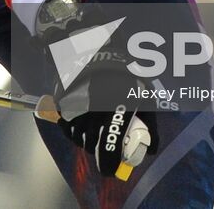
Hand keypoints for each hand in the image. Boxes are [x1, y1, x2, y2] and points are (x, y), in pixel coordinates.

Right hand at [32, 0, 158, 178]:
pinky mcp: (62, 101)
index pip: (107, 145)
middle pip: (91, 144)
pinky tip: (82, 122)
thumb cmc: (122, 70)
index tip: (109, 169)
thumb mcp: (142, 92)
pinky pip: (66, 125)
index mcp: (113, 106)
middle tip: (105, 150)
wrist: (90, 44)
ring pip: (78, 136)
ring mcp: (75, 105)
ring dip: (86, 139)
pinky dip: (73, 129)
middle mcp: (92, 108)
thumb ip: (149, 123)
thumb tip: (151, 150)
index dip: (108, 162)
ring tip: (95, 131)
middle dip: (98, 151)